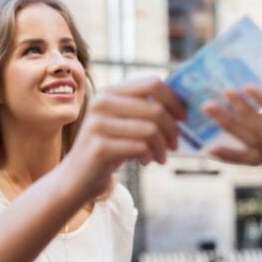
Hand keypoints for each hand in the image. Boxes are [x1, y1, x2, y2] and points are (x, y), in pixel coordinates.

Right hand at [63, 76, 185, 196]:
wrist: (77, 178)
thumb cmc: (108, 148)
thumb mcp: (123, 122)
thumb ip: (144, 108)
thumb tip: (184, 103)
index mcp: (109, 91)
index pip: (152, 83)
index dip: (174, 100)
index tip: (183, 118)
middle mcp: (101, 103)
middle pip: (155, 108)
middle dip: (172, 129)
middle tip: (174, 145)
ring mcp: (98, 125)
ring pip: (150, 129)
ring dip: (162, 147)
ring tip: (160, 156)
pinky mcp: (100, 148)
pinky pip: (140, 147)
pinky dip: (150, 156)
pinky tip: (146, 162)